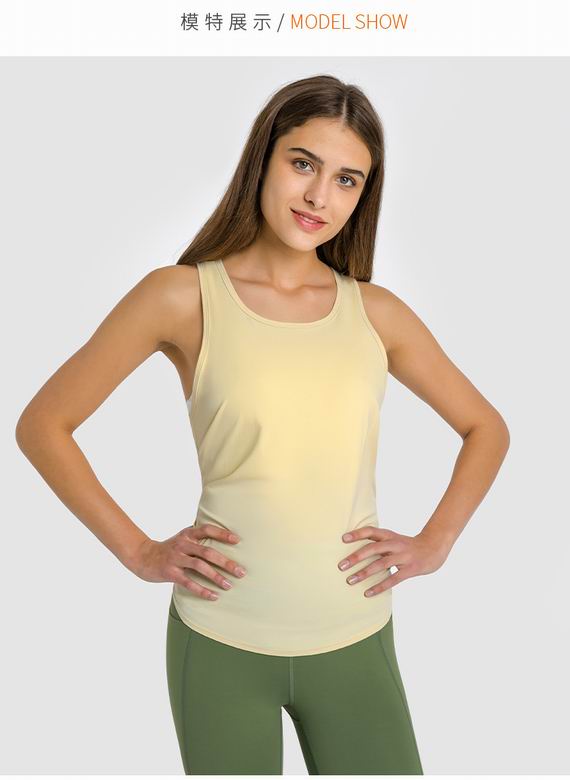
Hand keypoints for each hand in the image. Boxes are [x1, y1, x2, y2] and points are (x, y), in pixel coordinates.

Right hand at [130, 523, 246, 600]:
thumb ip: (199, 540)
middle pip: (208, 552)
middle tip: (241, 572)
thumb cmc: (169, 549)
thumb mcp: (183, 539)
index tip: (238, 540)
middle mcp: (182, 544)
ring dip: (216, 577)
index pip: (207, 530)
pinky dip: (202, 590)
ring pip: (199, 567)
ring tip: (229, 586)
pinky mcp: (170, 572)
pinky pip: (188, 582)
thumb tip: (225, 545)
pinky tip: (213, 596)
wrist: (143, 556)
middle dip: (226, 562)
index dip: (223, 534)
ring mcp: (175, 558)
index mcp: (187, 534)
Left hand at [337, 526, 450, 596]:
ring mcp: (403, 557)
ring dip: (364, 573)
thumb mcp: (394, 539)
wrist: (435, 548)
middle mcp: (395, 544)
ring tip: (350, 581)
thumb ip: (378, 544)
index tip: (343, 538)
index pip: (371, 531)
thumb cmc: (408, 546)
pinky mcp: (411, 569)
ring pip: (381, 564)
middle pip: (373, 548)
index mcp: (389, 535)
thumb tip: (354, 551)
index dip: (357, 534)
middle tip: (341, 566)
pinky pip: (393, 579)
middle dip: (356, 557)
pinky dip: (379, 587)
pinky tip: (367, 593)